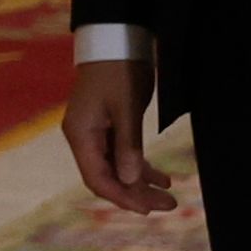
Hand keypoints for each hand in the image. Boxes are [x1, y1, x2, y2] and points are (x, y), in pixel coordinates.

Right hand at [62, 56, 175, 212]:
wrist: (116, 41)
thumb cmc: (119, 70)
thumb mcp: (127, 107)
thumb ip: (128, 145)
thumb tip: (131, 180)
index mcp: (81, 134)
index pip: (97, 177)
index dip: (121, 196)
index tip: (147, 208)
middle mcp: (84, 138)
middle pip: (108, 177)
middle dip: (136, 194)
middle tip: (168, 206)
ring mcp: (96, 133)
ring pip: (117, 169)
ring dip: (141, 184)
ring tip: (169, 197)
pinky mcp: (109, 127)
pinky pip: (123, 155)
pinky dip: (142, 168)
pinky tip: (162, 178)